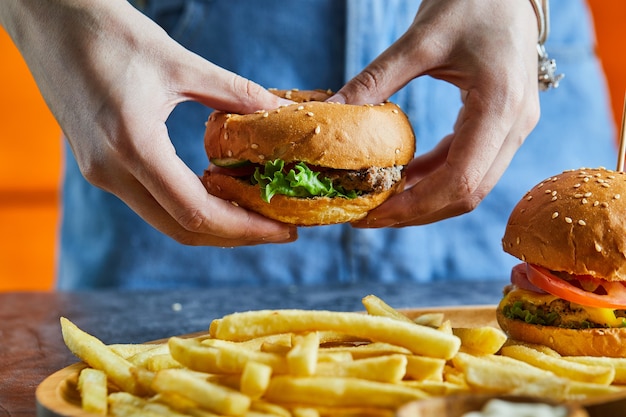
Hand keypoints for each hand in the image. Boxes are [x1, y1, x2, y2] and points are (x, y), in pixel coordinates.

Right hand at [1, 0, 295, 245]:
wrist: (48, 20)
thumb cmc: (108, 33)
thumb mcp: (180, 62)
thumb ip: (234, 93)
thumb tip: (278, 111)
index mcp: (133, 145)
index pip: (197, 212)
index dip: (246, 228)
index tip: (285, 230)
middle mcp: (111, 172)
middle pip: (183, 229)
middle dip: (237, 236)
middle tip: (280, 229)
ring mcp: (101, 173)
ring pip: (166, 221)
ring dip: (214, 226)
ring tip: (256, 215)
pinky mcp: (99, 167)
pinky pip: (151, 202)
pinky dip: (189, 207)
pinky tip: (218, 194)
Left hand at [331, 0, 539, 226]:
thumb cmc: (470, 1)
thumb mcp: (420, 39)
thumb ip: (376, 80)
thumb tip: (331, 112)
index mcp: (500, 106)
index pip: (460, 181)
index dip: (414, 207)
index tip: (373, 215)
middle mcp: (516, 126)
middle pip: (467, 193)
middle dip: (417, 212)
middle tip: (369, 217)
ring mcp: (514, 128)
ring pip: (471, 185)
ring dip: (426, 200)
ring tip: (381, 202)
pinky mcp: (503, 124)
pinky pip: (470, 164)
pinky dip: (436, 177)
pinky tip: (404, 178)